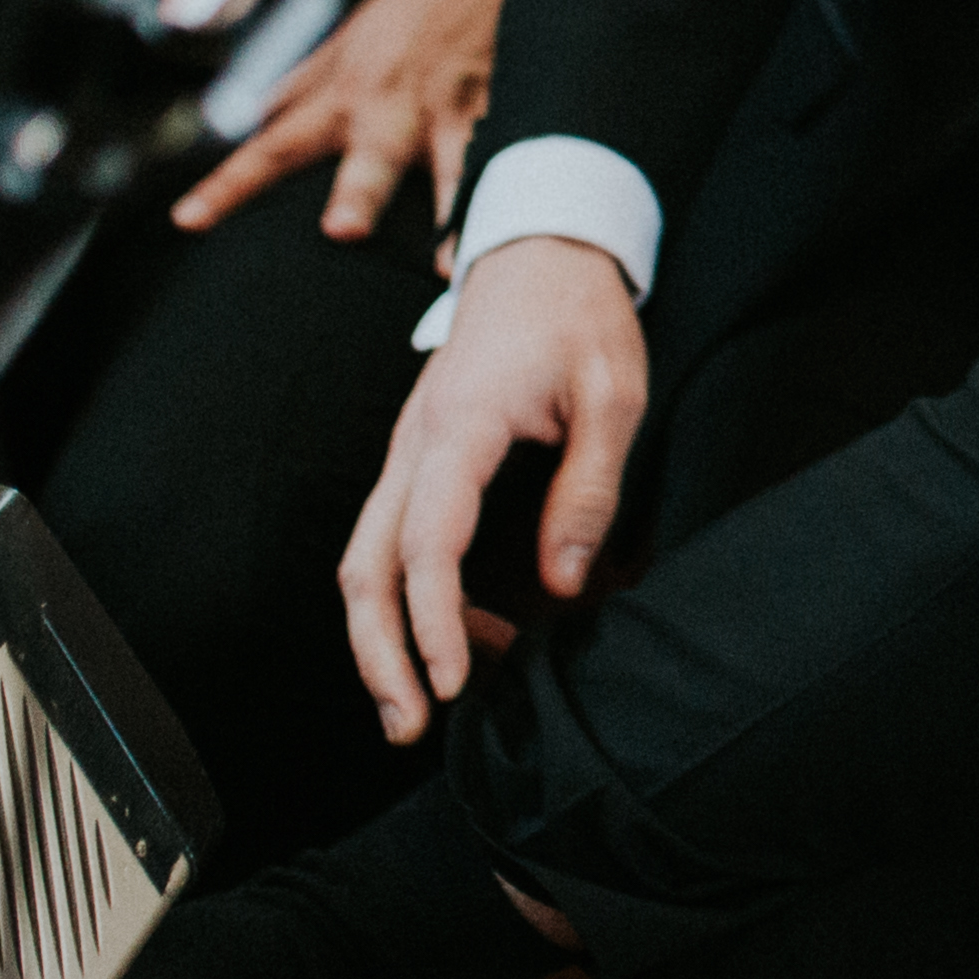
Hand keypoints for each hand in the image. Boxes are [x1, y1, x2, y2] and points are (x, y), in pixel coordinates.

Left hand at [172, 0, 515, 238]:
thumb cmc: (406, 9)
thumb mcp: (341, 41)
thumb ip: (299, 88)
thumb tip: (252, 121)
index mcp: (343, 93)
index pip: (274, 145)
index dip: (230, 184)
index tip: (190, 218)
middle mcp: (391, 107)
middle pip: (369, 158)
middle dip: (358, 194)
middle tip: (343, 231)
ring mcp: (447, 112)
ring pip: (449, 169)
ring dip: (447, 215)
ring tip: (447, 264)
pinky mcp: (496, 111)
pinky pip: (502, 158)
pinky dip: (508, 193)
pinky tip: (521, 226)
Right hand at [337, 236, 642, 743]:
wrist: (538, 252)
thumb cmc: (581, 317)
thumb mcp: (613, 395)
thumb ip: (588, 489)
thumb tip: (563, 586)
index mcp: (459, 426)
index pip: (426, 542)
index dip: (433, 622)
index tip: (455, 684)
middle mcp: (414, 445)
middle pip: (364, 564)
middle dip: (377, 654)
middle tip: (409, 726)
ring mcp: (408, 453)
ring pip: (367, 558)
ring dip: (387, 636)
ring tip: (437, 703)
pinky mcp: (419, 461)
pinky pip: (396, 540)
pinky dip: (417, 598)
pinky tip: (469, 636)